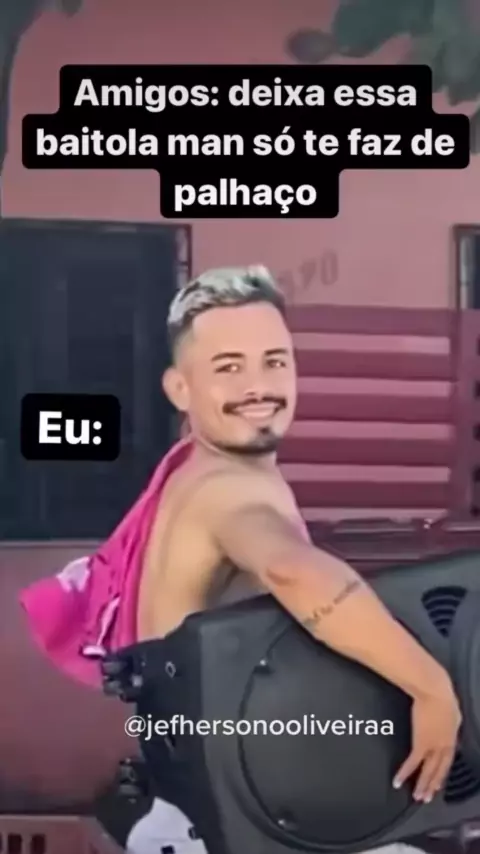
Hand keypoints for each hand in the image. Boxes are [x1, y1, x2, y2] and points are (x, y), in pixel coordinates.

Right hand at [393, 680, 461, 802]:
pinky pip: (413, 762)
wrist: (434, 690)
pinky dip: (405, 773)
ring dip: (422, 784)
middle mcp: (445, 745)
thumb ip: (450, 720)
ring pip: (428, 770)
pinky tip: (398, 781)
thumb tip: (450, 723)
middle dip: (432, 785)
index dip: (442, 773)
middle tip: (426, 798)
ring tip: (416, 797)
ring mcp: (433, 746)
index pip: (448, 760)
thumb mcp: (452, 709)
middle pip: (439, 770)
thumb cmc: (442, 693)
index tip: (438, 784)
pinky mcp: (421, 743)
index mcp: (452, 736)